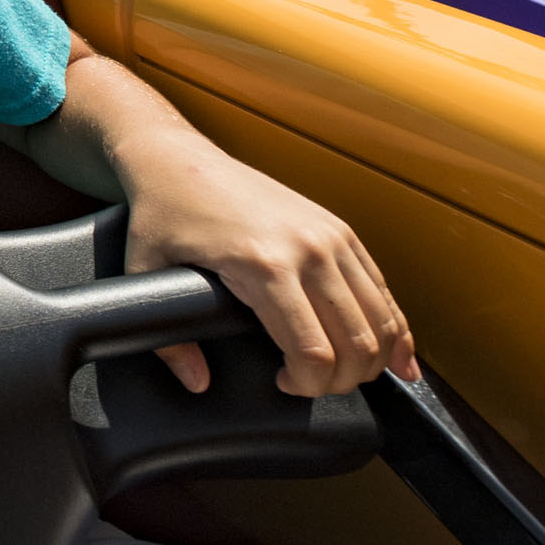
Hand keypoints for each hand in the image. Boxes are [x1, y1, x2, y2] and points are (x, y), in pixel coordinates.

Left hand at [115, 134, 416, 398]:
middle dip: (341, 380)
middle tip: (313, 385)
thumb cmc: (161, 214)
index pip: (312, 352)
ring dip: (372, 360)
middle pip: (355, 343)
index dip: (306, 385)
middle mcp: (307, 249)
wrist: (178, 158)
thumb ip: (168, 339)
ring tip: (343, 374)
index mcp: (264, 265)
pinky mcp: (340, 229)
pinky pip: (381, 289)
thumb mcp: (146, 272)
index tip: (284, 383)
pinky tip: (398, 357)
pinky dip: (395, 328)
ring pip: (379, 319)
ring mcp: (330, 236)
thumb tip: (197, 382)